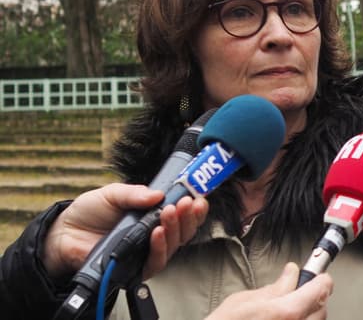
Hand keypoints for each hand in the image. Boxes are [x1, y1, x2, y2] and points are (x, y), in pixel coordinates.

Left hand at [42, 182, 207, 280]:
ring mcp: (148, 252)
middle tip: (186, 203)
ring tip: (170, 212)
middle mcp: (157, 234)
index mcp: (155, 214)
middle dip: (189, 215)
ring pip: (175, 245)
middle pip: (185, 230)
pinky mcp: (138, 268)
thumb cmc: (90, 212)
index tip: (197, 196)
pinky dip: (160, 246)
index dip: (194, 206)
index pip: (183, 213)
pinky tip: (157, 232)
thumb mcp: (113, 194)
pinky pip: (157, 261)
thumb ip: (134, 193)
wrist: (65, 233)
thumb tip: (158, 194)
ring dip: (176, 227)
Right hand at [205, 262, 332, 319]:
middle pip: (322, 308)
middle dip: (312, 298)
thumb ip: (274, 287)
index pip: (320, 289)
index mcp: (286, 312)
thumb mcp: (244, 301)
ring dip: (307, 315)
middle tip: (297, 293)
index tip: (318, 277)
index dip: (320, 279)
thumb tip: (290, 275)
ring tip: (284, 313)